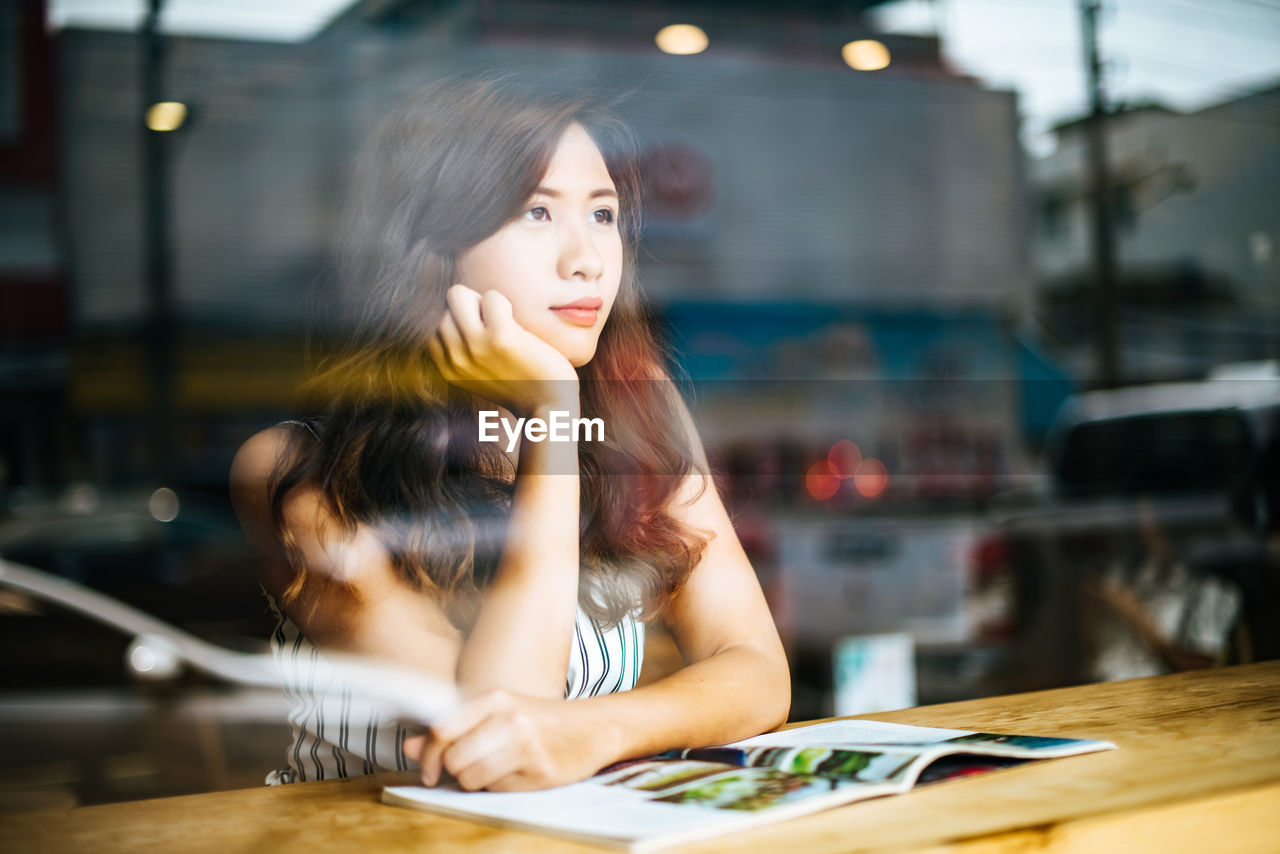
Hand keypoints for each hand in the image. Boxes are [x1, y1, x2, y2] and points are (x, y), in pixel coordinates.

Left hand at [403, 690, 608, 791]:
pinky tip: (517, 775)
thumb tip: (409, 746)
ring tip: (495, 771)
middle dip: (455, 772)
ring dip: (477, 782)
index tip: (428, 772)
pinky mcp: (541, 772)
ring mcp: (527, 745)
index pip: (442, 729)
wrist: (594, 728)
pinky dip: (500, 788)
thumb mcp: (499, 713)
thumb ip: (454, 728)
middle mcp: (510, 718)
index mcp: (496, 699)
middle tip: (469, 770)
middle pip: (454, 758)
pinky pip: (499, 790)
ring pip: (473, 778)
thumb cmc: (541, 720)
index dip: (427, 756)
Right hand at [428, 285, 578, 416]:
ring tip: (501, 321)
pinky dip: (503, 302)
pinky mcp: (501, 338)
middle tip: (492, 322)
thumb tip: (457, 314)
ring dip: (482, 302)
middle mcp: (456, 359)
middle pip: (444, 308)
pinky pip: (491, 297)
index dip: (457, 321)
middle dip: (467, 307)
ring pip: (458, 296)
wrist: (548, 408)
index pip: (433, 327)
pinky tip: (515, 322)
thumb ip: (463, 354)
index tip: (479, 331)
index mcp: (448, 369)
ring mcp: (476, 348)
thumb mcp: (479, 376)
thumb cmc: (520, 387)